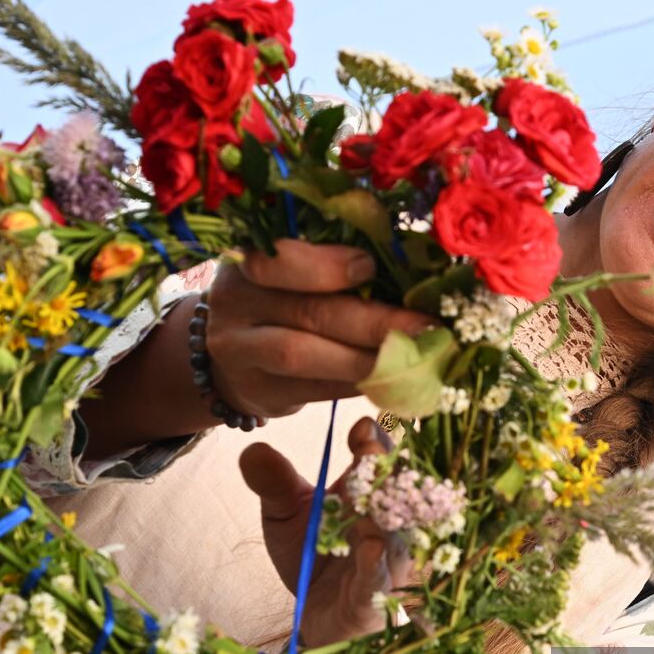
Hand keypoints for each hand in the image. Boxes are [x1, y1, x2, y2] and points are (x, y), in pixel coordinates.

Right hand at [207, 241, 435, 418]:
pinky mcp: (261, 393)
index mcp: (247, 261)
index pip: (278, 259)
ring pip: (303, 355)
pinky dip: (359, 384)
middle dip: (373, 321)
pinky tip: (395, 378)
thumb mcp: (287, 273)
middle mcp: (235, 305)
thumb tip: (406, 272)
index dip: (325, 265)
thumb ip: (328, 268)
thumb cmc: (277, 301)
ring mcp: (240, 354)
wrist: (228, 360)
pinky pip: (316, 390)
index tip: (369, 267)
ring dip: (366, 358)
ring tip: (416, 357)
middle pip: (306, 311)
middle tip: (425, 326)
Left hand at [239, 417, 414, 647]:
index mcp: (369, 494)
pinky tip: (371, 547)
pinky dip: (377, 564)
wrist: (310, 613)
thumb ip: (272, 483)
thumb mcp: (283, 514)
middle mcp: (387, 524)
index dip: (375, 441)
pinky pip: (380, 579)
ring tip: (370, 502)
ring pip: (395, 536)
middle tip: (370, 452)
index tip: (360, 429)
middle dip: (384, 473)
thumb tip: (254, 450)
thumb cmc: (308, 554)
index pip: (381, 460)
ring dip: (384, 518)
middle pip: (396, 493)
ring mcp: (387, 562)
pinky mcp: (375, 598)